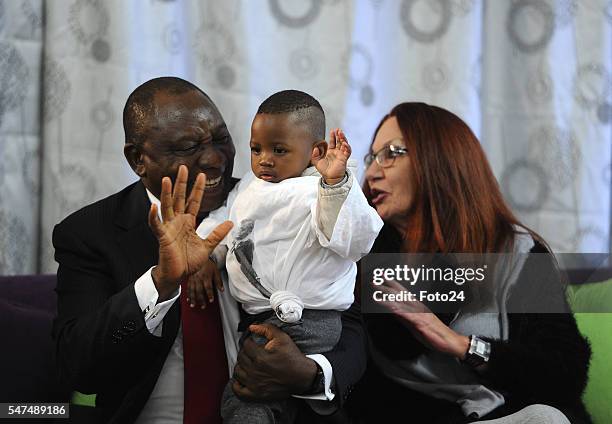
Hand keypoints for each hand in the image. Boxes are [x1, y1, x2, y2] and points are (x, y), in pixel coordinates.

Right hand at [149, 165, 232, 300]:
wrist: (178, 276)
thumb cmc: (189, 262)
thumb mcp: (207, 246)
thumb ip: (217, 234)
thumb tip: (230, 223)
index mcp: (188, 223)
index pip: (193, 202)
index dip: (197, 189)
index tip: (202, 175)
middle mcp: (177, 222)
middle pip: (179, 198)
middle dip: (181, 183)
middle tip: (183, 167)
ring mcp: (168, 228)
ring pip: (167, 207)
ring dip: (166, 193)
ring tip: (167, 179)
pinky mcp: (162, 237)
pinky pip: (156, 224)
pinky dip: (153, 216)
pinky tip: (153, 206)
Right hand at [185, 258, 222, 307]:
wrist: (199, 257)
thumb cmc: (208, 264)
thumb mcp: (216, 271)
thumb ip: (218, 281)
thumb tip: (222, 289)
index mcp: (206, 277)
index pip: (208, 288)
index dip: (210, 295)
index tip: (211, 300)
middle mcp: (199, 279)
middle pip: (199, 291)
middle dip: (201, 300)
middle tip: (203, 306)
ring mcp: (193, 279)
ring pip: (192, 290)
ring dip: (193, 299)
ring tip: (193, 305)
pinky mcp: (189, 279)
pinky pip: (188, 288)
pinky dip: (188, 294)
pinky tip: (188, 299)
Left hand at [232, 323, 317, 400]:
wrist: (302, 376)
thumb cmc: (293, 358)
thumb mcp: (282, 338)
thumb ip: (267, 329)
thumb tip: (253, 327)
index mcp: (260, 357)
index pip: (245, 345)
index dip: (249, 341)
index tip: (253, 342)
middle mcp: (255, 371)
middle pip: (240, 357)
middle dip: (245, 351)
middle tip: (251, 351)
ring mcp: (255, 384)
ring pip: (237, 371)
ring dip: (241, 365)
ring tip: (248, 362)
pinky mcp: (256, 394)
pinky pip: (238, 390)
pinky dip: (237, 384)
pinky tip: (243, 377)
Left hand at [312, 128, 350, 184]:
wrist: (329, 178)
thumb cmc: (324, 171)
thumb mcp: (316, 162)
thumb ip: (314, 155)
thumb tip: (315, 148)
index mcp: (331, 152)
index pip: (333, 142)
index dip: (333, 136)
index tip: (332, 130)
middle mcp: (337, 152)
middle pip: (340, 141)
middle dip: (340, 135)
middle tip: (338, 130)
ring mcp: (341, 155)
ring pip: (345, 145)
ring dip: (344, 139)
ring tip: (341, 134)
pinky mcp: (344, 159)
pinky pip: (348, 152)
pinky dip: (347, 147)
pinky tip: (344, 143)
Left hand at [379, 280, 468, 358]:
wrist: (449, 341)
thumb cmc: (433, 333)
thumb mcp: (414, 324)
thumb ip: (403, 317)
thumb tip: (392, 311)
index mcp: (417, 307)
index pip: (403, 293)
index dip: (392, 285)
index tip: (382, 278)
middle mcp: (418, 308)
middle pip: (400, 295)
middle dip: (387, 288)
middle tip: (375, 281)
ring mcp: (420, 314)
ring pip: (403, 304)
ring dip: (390, 298)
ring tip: (379, 294)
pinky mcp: (421, 323)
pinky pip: (410, 316)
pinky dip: (401, 312)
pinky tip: (393, 309)